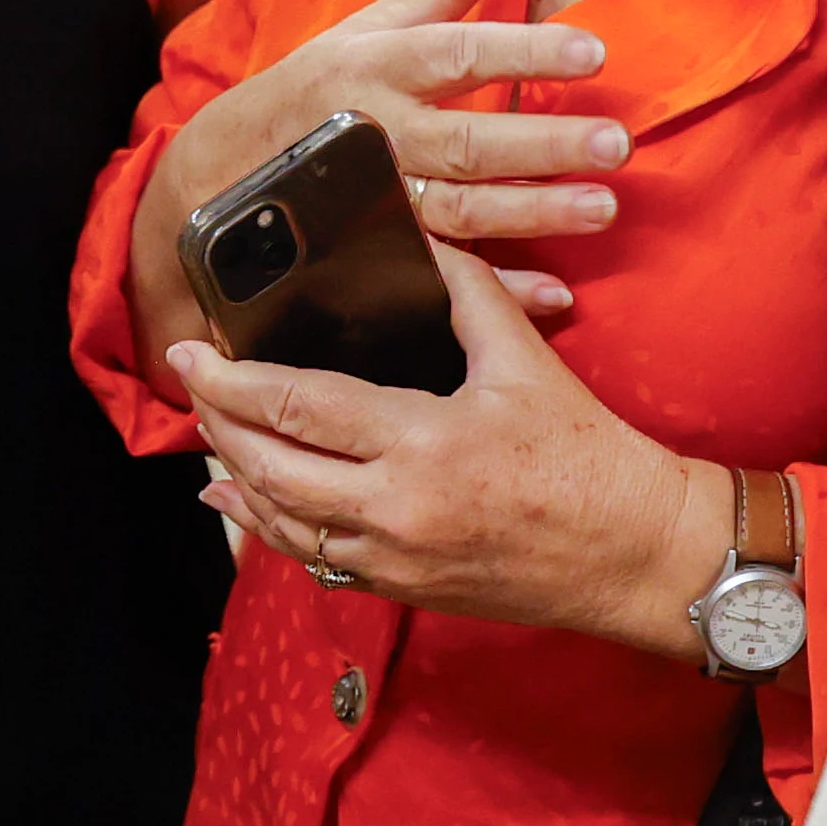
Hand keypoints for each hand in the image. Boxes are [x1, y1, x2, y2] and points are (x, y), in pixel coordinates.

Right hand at [163, 0, 624, 253]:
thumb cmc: (313, 91)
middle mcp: (376, 136)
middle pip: (466, 142)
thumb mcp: (365, 29)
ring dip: (532, 215)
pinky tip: (554, 295)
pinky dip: (495, 289)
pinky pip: (438, 275)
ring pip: (459, 211)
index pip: (457, 53)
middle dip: (541, 145)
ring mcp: (374, 203)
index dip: (523, 52)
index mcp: (377, 70)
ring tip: (602, 209)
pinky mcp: (373, 255)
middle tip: (615, 144)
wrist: (217, 175)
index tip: (593, 51)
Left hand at [173, 241, 715, 652]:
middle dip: (217, 423)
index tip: (191, 352)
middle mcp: (396, 509)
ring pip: (281, 522)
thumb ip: (466, 291)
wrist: (635, 552)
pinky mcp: (405, 589)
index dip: (231, 379)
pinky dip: (270, 527)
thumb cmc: (588, 456)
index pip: (297, 407)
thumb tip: (422, 236)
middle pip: (268, 468)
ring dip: (235, 476)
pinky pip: (315, 561)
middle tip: (192, 385)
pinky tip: (244, 503)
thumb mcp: (524, 359)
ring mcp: (395, 558)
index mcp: (423, 442)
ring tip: (210, 434)